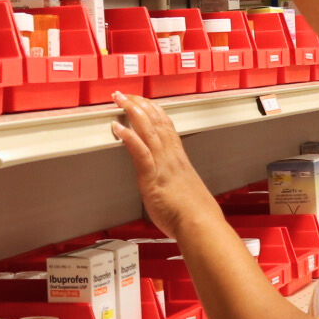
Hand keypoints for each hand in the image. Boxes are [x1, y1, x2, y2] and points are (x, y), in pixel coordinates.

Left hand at [111, 92, 219, 239]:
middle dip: (140, 104)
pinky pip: (140, 152)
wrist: (200, 224)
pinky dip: (128, 137)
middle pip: (156, 122)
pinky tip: (117, 127)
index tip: (146, 101)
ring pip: (148, 130)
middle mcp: (172, 157)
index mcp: (179, 160)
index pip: (167, 127)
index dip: (155, 111)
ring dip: (133, 112)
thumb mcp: (186, 193)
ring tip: (120, 99)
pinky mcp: (153, 177)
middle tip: (127, 94)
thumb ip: (176, 185)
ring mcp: (162, 165)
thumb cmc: (194, 215)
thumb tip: (173, 189)